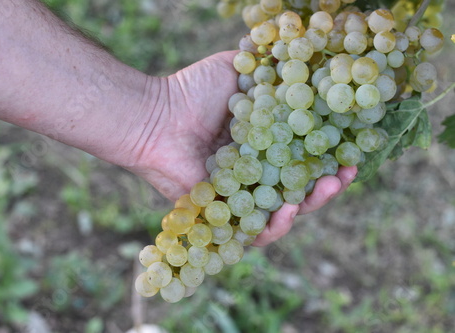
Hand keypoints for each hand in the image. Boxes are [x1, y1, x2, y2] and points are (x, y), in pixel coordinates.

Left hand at [128, 51, 357, 245]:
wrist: (156, 118)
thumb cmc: (191, 92)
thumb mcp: (233, 70)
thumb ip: (264, 71)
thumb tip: (298, 65)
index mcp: (261, 144)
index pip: (302, 156)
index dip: (328, 155)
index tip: (351, 149)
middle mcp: (254, 171)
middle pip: (298, 187)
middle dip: (327, 184)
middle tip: (346, 175)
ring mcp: (240, 194)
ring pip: (283, 211)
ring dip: (310, 204)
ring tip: (328, 189)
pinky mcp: (224, 214)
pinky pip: (253, 230)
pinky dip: (274, 225)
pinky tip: (290, 210)